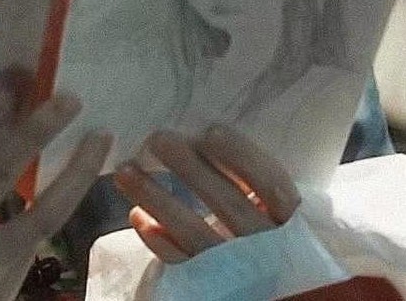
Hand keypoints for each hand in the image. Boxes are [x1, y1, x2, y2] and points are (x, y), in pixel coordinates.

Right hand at [0, 69, 111, 300]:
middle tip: (67, 97)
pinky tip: (82, 177)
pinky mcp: (4, 285)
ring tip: (100, 136)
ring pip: (41, 212)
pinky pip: (41, 237)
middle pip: (1, 171)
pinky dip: (65, 202)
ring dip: (75, 170)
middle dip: (37, 129)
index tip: (13, 78)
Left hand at [115, 126, 300, 262]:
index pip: (270, 183)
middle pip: (228, 204)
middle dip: (190, 169)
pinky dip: (158, 240)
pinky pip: (183, 264)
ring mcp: (239, 267)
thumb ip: (255, 175)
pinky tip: (136, 215)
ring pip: (196, 233)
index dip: (241, 157)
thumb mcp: (277, 202)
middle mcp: (268, 243)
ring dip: (157, 199)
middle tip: (156, 138)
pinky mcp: (214, 285)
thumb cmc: (274, 227)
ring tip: (125, 171)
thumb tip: (208, 132)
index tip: (210, 131)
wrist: (278, 280)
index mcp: (290, 216)